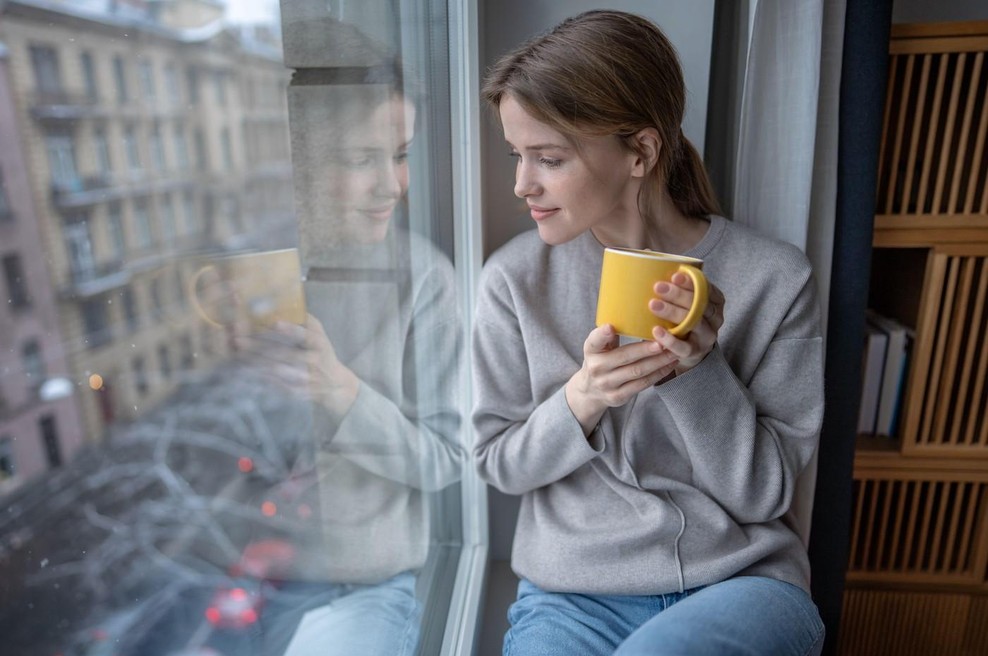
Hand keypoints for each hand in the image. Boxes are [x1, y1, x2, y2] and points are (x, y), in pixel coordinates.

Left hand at [235, 314, 359, 417]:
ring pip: (278, 369)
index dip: (292, 330)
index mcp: (320, 345)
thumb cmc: (324, 355)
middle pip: (285, 354)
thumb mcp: (322, 336)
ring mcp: (305, 379)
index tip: (276, 322)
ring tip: (240, 351)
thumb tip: (289, 303)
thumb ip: (309, 322)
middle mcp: (313, 362)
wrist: (335, 385)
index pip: (306, 336)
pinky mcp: (297, 392)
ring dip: (257, 360)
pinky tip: (247, 367)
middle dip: (261, 346)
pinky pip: (276, 384)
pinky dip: (261, 375)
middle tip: (239, 338)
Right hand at [565, 324, 678, 433]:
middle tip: (663, 342)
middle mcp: (596, 368)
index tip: (610, 327)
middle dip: (645, 349)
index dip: (602, 335)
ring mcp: (607, 384)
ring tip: (673, 352)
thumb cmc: (601, 359)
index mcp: (591, 350)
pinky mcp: (619, 396)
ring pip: (637, 371)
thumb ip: (610, 335)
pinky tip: (669, 365)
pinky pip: (642, 384)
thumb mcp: (598, 346)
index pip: (594, 341)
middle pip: (624, 357)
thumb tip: (633, 312)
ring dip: (658, 362)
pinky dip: (658, 374)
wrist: (590, 390)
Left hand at [648, 272, 724, 373]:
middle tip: (657, 287)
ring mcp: (707, 337)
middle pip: (699, 304)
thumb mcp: (684, 299)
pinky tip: (656, 331)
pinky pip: (683, 347)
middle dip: (678, 294)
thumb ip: (674, 282)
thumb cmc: (683, 316)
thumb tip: (648, 255)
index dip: (691, 282)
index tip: (674, 275)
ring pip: (693, 323)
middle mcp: (715, 318)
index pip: (706, 288)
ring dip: (673, 312)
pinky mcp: (695, 352)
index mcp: (715, 300)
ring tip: (653, 305)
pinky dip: (669, 340)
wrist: (689, 349)